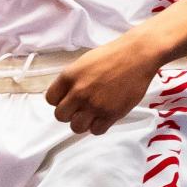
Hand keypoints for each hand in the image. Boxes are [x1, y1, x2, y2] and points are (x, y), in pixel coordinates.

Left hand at [46, 31, 161, 134]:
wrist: (136, 56)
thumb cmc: (111, 55)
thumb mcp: (83, 62)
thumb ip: (72, 80)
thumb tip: (65, 94)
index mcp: (69, 76)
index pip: (50, 99)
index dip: (58, 100)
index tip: (66, 99)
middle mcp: (78, 92)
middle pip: (60, 116)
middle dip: (68, 113)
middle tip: (78, 108)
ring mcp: (94, 105)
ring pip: (76, 127)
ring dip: (82, 122)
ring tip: (90, 114)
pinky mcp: (110, 114)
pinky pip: (96, 131)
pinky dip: (98, 126)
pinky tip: (102, 116)